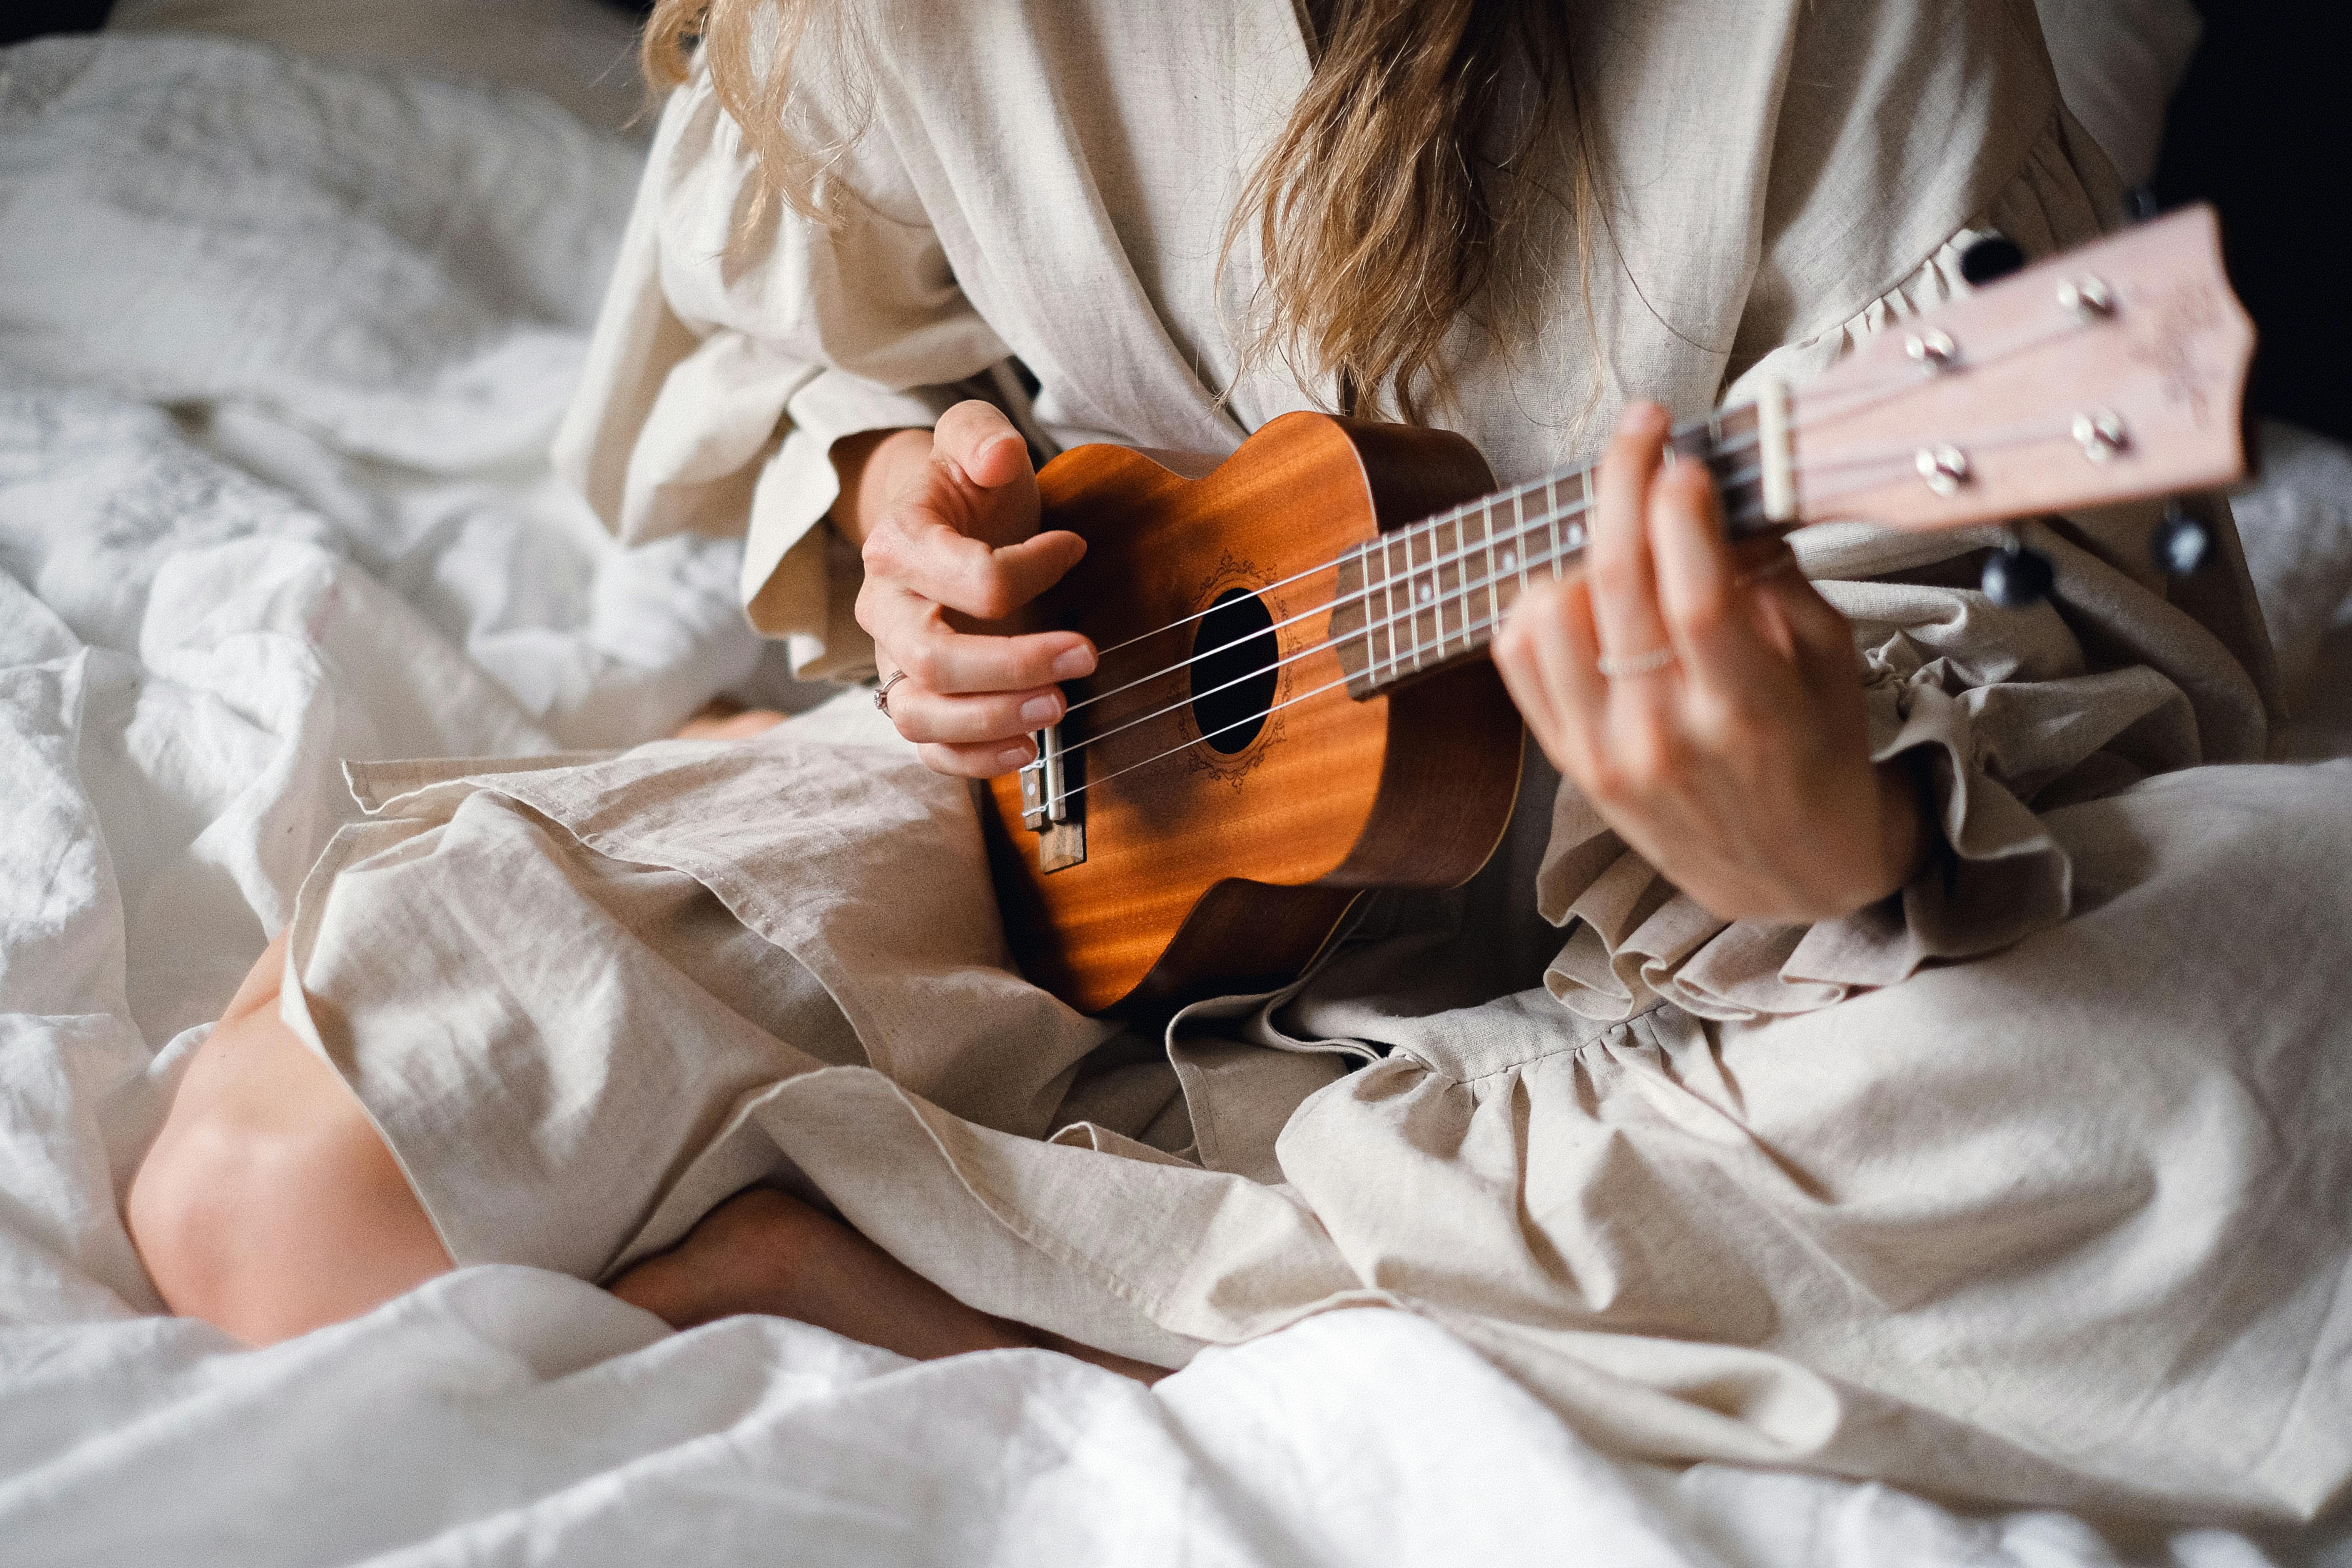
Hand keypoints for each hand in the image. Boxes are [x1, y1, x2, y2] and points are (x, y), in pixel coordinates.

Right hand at [843, 401, 1095, 776]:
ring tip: (1059, 710)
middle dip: (1015, 666)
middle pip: (934, 657)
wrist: (937, 520)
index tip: (1074, 548)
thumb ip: (982, 435)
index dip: (1030, 568)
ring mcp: (893, 660)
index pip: (969, 576)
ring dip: (993, 720)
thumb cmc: (965, 486)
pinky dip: (972, 760)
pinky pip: (927, 747)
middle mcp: (884, 608)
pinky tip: (1026, 749)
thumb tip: (997, 457)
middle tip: (1086, 656)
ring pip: (921, 713)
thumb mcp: (973, 437)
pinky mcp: (912, 696)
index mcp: (898, 543)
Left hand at [1491, 401, 1928, 923]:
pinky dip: (1538, 605)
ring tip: (1621, 537)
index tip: (1685, 457)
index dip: (1681, 509)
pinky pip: (1518, 659)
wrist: (1791, 872)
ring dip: (1580, 551)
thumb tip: (1729, 502)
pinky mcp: (1568, 762)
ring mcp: (1606, 754)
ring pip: (1551, 614)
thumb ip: (1782, 583)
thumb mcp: (1831, 664)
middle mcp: (1666, 736)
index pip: (1695, 594)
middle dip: (1623, 481)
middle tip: (1641, 432)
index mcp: (1747, 712)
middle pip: (1616, 583)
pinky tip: (1579, 588)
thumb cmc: (1818, 756)